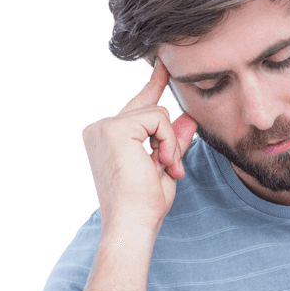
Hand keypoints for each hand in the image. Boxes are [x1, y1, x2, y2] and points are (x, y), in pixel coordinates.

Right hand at [81, 58, 197, 233]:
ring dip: (170, 143)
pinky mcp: (114, 128)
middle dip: (169, 139)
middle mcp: (100, 128)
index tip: (164, 66)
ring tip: (164, 169)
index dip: (153, 87)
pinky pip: (157, 118)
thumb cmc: (144, 207)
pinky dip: (168, 141)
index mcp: (106, 138)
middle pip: (149, 110)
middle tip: (170, 169)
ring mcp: (104, 126)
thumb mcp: (164, 169)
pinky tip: (161, 162)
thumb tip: (189, 119)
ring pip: (156, 113)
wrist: (131, 224)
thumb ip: (174, 143)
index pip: (135, 107)